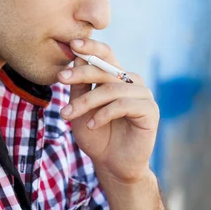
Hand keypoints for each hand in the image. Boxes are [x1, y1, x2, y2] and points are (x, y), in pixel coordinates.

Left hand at [58, 39, 159, 183]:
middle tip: (60, 79)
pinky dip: (103, 114)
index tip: (72, 44)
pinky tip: (91, 125)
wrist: (111, 164)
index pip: (106, 54)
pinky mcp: (150, 110)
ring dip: (86, 102)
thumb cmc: (96, 134)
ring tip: (67, 115)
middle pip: (106, 69)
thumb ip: (80, 85)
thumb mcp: (80, 107)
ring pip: (111, 89)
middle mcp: (131, 82)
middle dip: (81, 73)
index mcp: (116, 77)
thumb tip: (76, 56)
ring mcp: (143, 95)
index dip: (91, 47)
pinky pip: (123, 105)